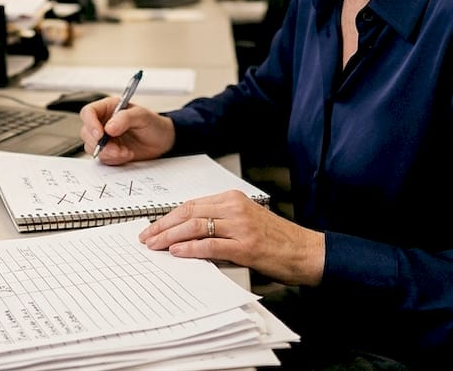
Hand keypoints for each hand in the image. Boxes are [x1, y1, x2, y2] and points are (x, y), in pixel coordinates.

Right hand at [78, 98, 174, 163]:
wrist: (162, 141)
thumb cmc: (153, 124)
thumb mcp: (142, 116)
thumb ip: (125, 118)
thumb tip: (109, 127)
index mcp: (108, 108)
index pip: (89, 112)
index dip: (90, 123)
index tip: (100, 134)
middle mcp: (103, 123)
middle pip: (86, 133)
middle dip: (100, 144)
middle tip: (116, 148)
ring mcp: (105, 138)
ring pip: (92, 148)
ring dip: (108, 153)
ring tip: (126, 152)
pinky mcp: (109, 152)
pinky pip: (102, 158)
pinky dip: (113, 159)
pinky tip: (126, 154)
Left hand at [138, 190, 325, 286]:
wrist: (306, 251)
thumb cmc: (277, 240)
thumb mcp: (245, 223)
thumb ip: (219, 224)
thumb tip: (186, 236)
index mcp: (233, 199)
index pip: (191, 204)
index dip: (169, 217)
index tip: (153, 227)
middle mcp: (235, 207)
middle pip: (188, 212)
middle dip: (163, 226)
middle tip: (146, 237)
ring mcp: (240, 225)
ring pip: (195, 226)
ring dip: (170, 237)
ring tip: (155, 246)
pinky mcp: (245, 245)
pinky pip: (210, 245)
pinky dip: (190, 249)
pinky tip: (177, 253)